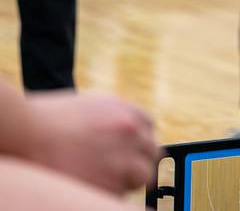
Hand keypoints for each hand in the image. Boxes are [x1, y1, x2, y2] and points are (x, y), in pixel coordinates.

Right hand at [25, 91, 158, 194]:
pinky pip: (121, 193)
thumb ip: (115, 118)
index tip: (131, 150)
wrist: (27, 132)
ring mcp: (124, 158)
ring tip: (104, 178)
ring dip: (129, 179)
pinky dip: (110, 192)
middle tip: (121, 169)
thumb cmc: (49, 118)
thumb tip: (125, 132)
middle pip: (152, 153)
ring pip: (142, 176)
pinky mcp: (111, 184)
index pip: (150, 129)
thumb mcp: (92, 106)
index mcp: (129, 111)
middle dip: (139, 161)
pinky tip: (90, 184)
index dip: (139, 141)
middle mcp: (133, 133)